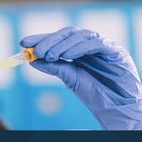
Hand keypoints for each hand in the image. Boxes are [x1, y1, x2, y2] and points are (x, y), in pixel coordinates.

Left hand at [20, 26, 141, 129]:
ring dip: (62, 44)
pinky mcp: (116, 52)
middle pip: (68, 33)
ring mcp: (104, 46)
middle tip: (35, 50)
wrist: (118, 108)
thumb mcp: (70, 79)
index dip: (41, 38)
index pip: (58, 39)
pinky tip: (68, 56)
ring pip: (81, 35)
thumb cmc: (96, 93)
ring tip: (49, 55)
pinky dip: (80, 47)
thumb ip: (54, 67)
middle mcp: (90, 45)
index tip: (23, 42)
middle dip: (49, 40)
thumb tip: (32, 59)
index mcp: (79, 50)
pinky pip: (97, 43)